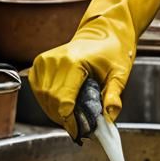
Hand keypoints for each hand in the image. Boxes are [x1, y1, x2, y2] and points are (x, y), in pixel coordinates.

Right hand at [28, 0, 159, 138]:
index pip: (64, 101)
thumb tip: (109, 118)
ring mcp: (43, 62)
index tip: (81, 131)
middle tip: (82, 125)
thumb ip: (114, 95)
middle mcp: (54, 61)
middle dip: (66, 118)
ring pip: (43, 100)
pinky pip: (39, 92)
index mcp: (73, 62)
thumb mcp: (120, 72)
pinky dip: (49, 102)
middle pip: (52, 103)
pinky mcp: (38, 65)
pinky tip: (65, 102)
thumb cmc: (113, 49)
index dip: (71, 120)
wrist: (104, 29)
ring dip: (56, 111)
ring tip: (75, 113)